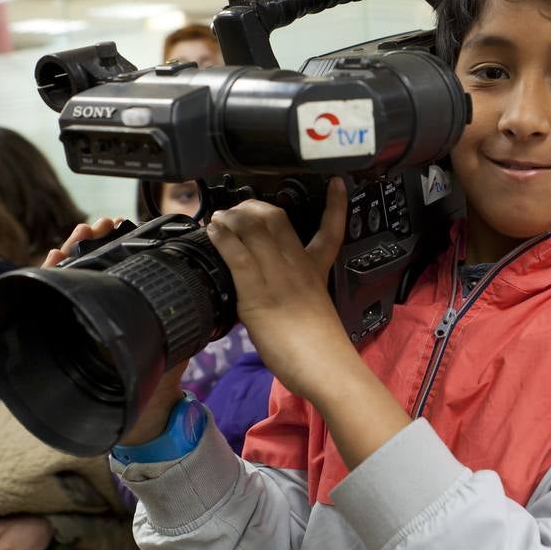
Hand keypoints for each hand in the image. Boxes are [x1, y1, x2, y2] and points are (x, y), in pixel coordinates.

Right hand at [44, 219, 188, 445]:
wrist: (144, 408)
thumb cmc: (159, 372)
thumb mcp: (176, 334)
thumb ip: (184, 313)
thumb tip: (203, 287)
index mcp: (128, 302)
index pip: (117, 263)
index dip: (116, 241)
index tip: (120, 224)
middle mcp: (102, 306)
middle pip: (92, 264)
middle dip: (93, 240)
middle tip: (100, 225)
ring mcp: (82, 316)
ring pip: (72, 276)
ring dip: (74, 250)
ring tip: (81, 234)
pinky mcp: (66, 329)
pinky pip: (56, 299)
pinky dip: (53, 276)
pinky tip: (57, 258)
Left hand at [206, 178, 356, 400]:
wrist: (326, 366)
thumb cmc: (320, 349)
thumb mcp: (312, 312)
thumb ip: (295, 296)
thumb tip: (276, 299)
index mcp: (316, 272)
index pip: (331, 230)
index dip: (335, 205)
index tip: (337, 183)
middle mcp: (298, 266)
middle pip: (277, 220)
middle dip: (252, 207)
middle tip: (235, 210)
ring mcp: (278, 277)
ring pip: (253, 230)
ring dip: (230, 218)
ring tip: (217, 219)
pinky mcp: (257, 293)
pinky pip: (237, 255)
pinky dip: (222, 238)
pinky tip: (213, 231)